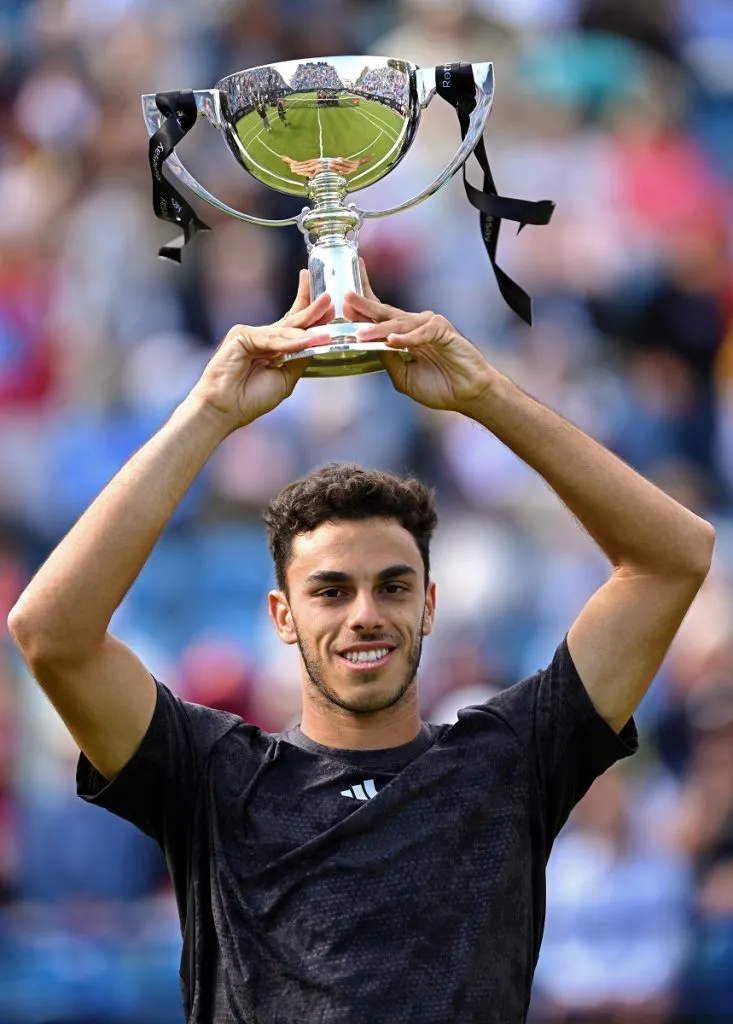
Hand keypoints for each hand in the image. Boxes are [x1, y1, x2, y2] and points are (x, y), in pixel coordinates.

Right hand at [190, 271, 332, 431]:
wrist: (226, 409)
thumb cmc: (252, 398)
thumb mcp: (286, 378)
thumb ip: (300, 359)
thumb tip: (318, 341)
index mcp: (274, 348)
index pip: (295, 325)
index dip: (312, 313)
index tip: (329, 304)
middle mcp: (264, 338)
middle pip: (292, 319)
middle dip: (312, 308)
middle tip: (329, 297)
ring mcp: (251, 334)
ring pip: (285, 329)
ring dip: (307, 328)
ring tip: (327, 331)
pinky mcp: (241, 335)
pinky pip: (270, 338)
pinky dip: (289, 342)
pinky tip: (306, 342)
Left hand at [342, 263, 495, 413]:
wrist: (467, 394)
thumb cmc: (439, 386)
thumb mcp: (403, 376)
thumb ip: (387, 360)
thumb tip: (369, 345)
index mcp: (403, 335)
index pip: (380, 315)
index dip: (363, 305)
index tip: (344, 297)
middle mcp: (414, 326)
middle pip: (385, 313)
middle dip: (364, 306)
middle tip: (346, 298)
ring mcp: (429, 325)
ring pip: (400, 323)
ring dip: (380, 329)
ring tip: (361, 334)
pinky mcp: (443, 330)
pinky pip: (422, 332)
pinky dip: (407, 337)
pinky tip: (393, 341)